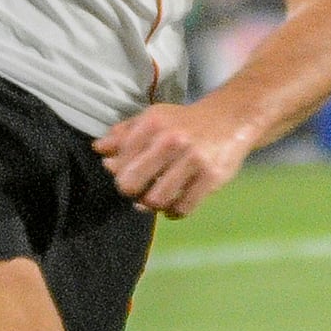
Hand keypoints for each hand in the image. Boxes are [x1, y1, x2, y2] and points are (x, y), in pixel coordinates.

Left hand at [95, 100, 255, 218]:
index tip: (128, 172)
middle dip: (131, 191)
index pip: (118, 161)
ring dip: (153, 204)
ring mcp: (193, 159)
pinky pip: (182, 209)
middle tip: (139, 189)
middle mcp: (172, 140)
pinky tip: (175, 201)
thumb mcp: (153, 118)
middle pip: (131, 184)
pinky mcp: (211, 177)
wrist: (231, 119)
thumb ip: (123, 134)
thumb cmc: (185, 122)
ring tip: (157, 196)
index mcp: (153, 123)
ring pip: (156, 200)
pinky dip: (174, 211)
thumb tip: (99, 150)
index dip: (118, 172)